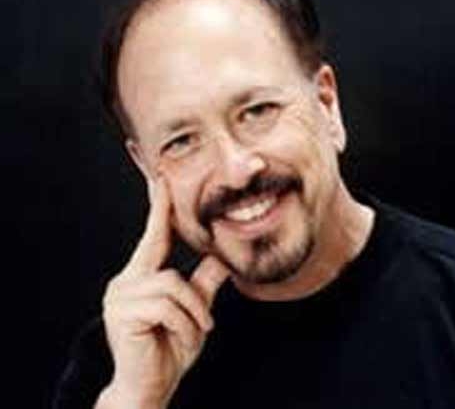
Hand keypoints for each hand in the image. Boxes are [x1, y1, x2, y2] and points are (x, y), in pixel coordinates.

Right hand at [98, 174, 229, 407]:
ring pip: (173, 285)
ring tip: (192, 337)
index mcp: (141, 276)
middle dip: (192, 299)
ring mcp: (120, 295)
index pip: (153, 236)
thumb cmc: (169, 348)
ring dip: (193, 315)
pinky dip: (185, 324)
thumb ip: (204, 282)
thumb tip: (222, 257)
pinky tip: (181, 339)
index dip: (159, 206)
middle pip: (169, 266)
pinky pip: (168, 304)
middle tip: (200, 327)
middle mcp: (125, 281)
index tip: (162, 179)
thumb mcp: (193, 310)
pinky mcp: (122, 310)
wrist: (150, 387)